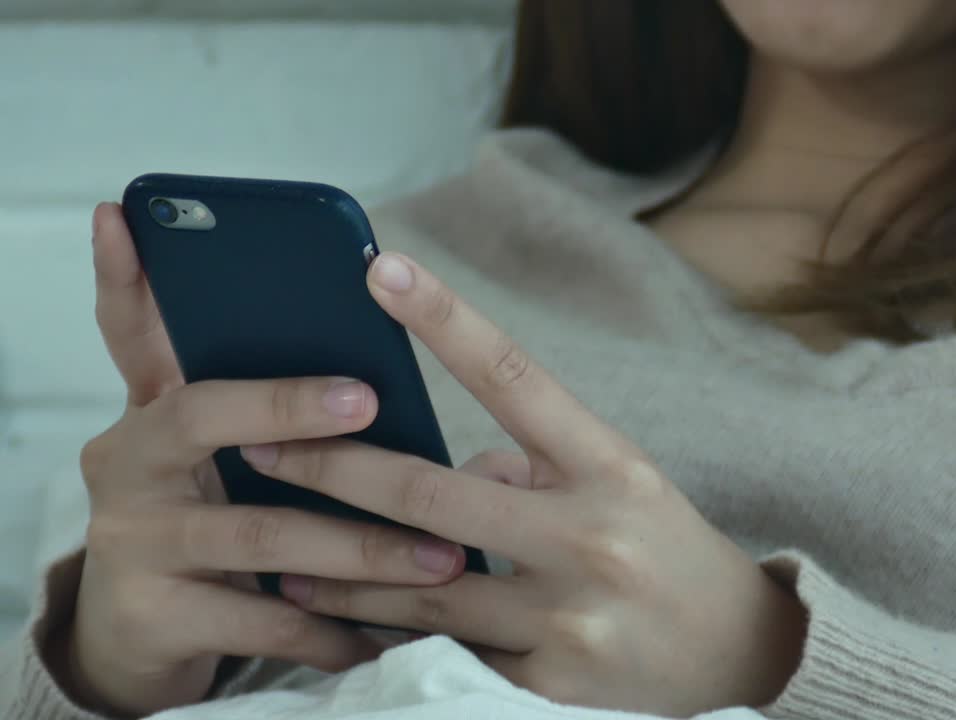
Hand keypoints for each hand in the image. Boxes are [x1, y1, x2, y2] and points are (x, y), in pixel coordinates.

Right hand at [59, 206, 466, 717]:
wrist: (139, 636)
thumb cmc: (212, 523)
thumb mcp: (229, 462)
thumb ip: (277, 417)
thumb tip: (386, 380)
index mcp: (155, 415)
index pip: (132, 333)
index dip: (123, 276)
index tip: (124, 215)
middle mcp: (127, 464)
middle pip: (201, 413)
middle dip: (290, 401)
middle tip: (370, 395)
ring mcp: (131, 540)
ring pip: (258, 529)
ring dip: (360, 545)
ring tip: (441, 558)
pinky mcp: (151, 615)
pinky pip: (260, 619)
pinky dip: (330, 629)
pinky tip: (382, 636)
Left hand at [242, 253, 807, 715]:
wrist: (744, 653)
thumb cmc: (675, 550)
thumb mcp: (624, 484)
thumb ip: (537, 467)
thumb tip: (451, 472)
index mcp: (610, 465)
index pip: (517, 378)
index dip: (446, 321)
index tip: (381, 270)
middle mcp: (588, 535)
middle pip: (433, 495)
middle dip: (334, 469)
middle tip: (262, 446)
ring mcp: (569, 616)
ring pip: (422, 590)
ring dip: (340, 573)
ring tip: (279, 559)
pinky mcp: (552, 685)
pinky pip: (452, 659)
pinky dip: (396, 644)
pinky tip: (347, 635)